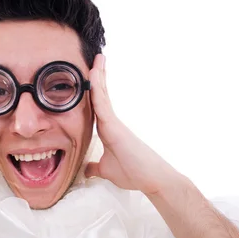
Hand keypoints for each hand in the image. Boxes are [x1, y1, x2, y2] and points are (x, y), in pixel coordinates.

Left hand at [84, 54, 184, 194]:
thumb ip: (95, 167)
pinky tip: (92, 77)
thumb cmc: (132, 173)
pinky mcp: (116, 127)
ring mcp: (114, 123)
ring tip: (97, 59)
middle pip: (100, 95)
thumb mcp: (107, 170)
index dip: (92, 89)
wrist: (151, 179)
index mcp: (106, 129)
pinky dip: (96, 91)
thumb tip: (87, 169)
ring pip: (102, 96)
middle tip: (95, 58)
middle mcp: (110, 123)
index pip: (95, 105)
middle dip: (97, 77)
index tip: (88, 74)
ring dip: (98, 77)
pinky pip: (102, 105)